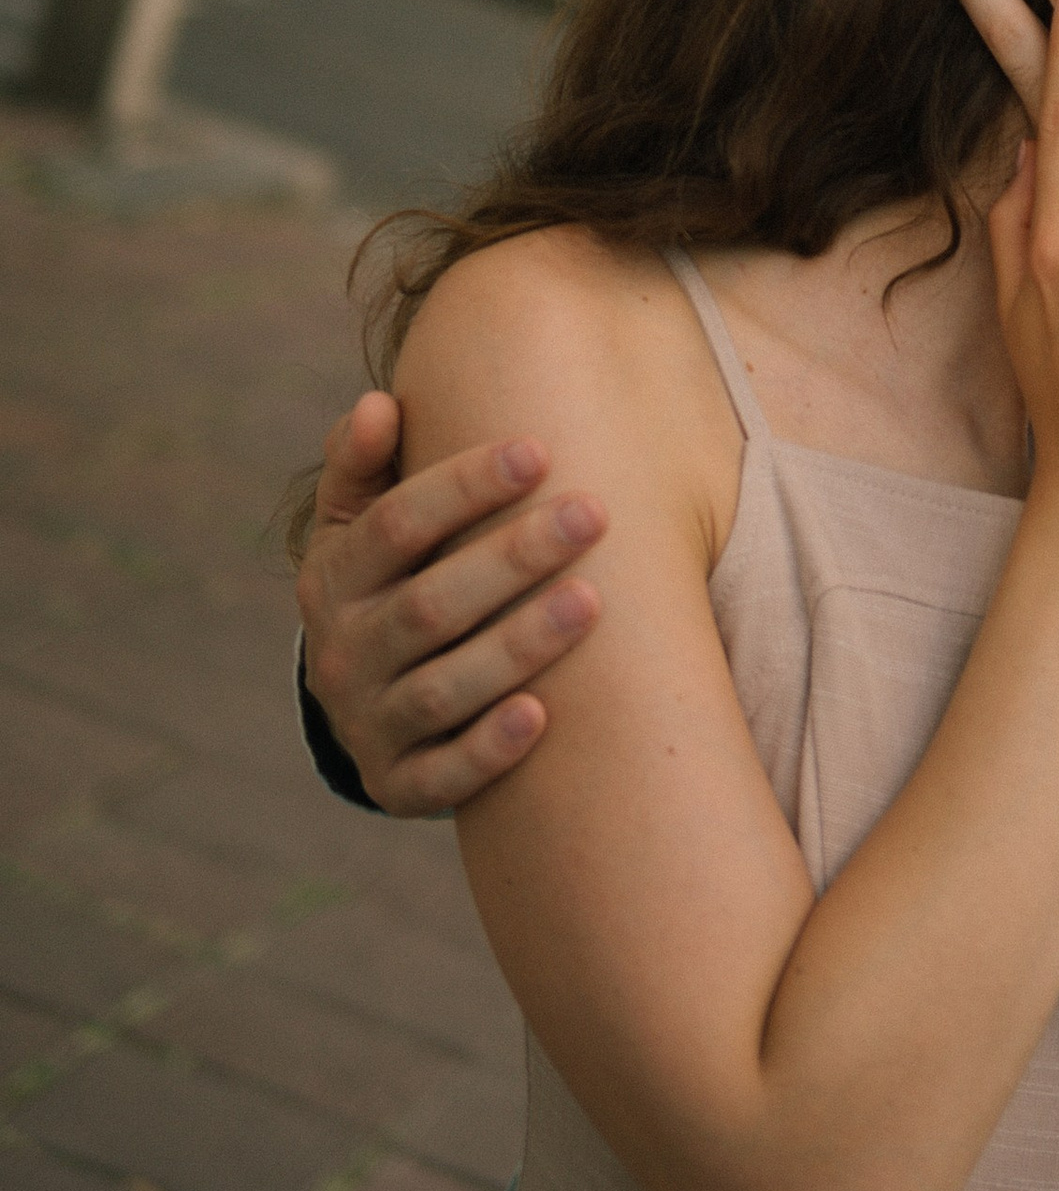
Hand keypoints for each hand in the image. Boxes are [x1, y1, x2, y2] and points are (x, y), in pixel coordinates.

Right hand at [296, 390, 607, 814]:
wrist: (367, 696)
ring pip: (442, 689)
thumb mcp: (358, 521)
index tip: (539, 451)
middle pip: (429, 606)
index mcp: (334, 577)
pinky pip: (441, 777)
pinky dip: (488, 750)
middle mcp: (341, 653)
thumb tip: (379, 405)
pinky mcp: (399, 785)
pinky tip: (542, 716)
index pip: (394, 526)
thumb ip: (364, 462)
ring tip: (592, 600)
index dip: (463, 488)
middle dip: (512, 558)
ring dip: (517, 646)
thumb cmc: (390, 577)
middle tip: (592, 513)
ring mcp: (368, 724)